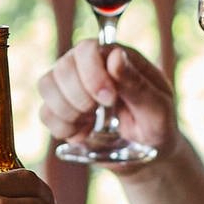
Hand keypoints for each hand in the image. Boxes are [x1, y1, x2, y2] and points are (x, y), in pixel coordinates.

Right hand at [37, 42, 179, 160]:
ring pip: (47, 85)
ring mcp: (71, 87)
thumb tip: (115, 56)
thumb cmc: (158, 126)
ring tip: (92, 122)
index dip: (92, 75)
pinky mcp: (61, 110)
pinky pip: (45, 113)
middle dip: (80, 97)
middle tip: (101, 113)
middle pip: (62, 67)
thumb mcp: (158, 108)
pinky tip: (83, 133)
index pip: (87, 49)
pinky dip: (62, 128)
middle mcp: (89, 66)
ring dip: (68, 111)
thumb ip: (137, 83)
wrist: (150, 153)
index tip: (109, 99)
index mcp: (116, 57)